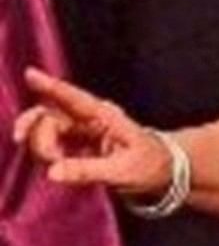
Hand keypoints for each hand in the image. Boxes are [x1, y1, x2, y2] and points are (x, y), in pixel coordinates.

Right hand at [12, 67, 172, 196]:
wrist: (161, 169)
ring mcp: (82, 129)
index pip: (74, 98)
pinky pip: (51, 142)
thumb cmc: (148, 164)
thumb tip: (52, 172)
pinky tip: (59, 165)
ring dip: (43, 148)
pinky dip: (48, 154)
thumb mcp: (121, 170)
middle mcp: (90, 118)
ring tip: (60, 165)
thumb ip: (87, 170)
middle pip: (49, 116)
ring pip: (47, 130)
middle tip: (50, 158)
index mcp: (105, 116)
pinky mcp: (77, 141)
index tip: (30, 73)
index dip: (51, 86)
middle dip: (39, 136)